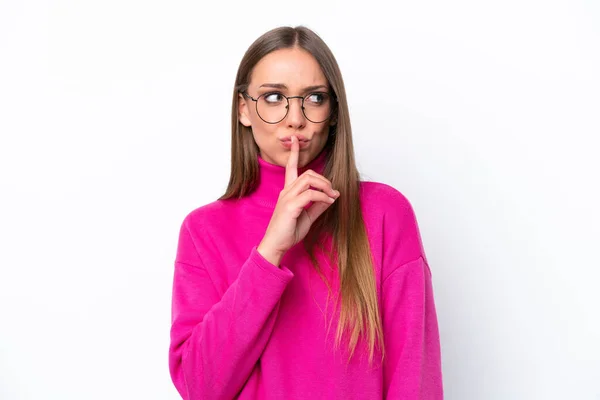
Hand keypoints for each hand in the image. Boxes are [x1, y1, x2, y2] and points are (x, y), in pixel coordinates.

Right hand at [257, 135, 339, 266]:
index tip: (295, 139)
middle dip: (323, 179)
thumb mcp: (308, 217)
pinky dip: (323, 196)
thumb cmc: (288, 232)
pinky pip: (311, 194)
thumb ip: (318, 205)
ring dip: (325, 185)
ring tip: (332, 195)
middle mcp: (286, 191)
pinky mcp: (290, 206)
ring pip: (309, 180)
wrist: (276, 245)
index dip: (294, 152)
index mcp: (288, 192)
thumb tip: (332, 196)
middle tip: (333, 191)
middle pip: (307, 173)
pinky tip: (329, 201)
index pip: (290, 167)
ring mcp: (287, 197)